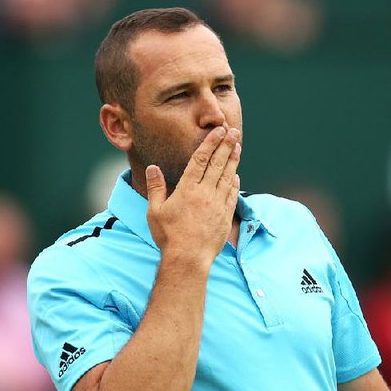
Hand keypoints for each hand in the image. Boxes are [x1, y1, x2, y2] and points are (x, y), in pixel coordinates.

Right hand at [145, 127, 240, 266]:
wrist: (189, 258)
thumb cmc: (169, 236)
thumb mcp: (155, 211)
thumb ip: (156, 187)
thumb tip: (153, 168)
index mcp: (187, 189)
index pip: (201, 160)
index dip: (210, 144)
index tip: (218, 131)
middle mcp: (205, 194)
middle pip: (218, 164)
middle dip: (226, 146)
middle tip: (233, 132)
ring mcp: (217, 205)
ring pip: (227, 177)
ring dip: (233, 161)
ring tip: (237, 147)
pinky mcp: (225, 216)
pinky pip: (232, 195)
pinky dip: (234, 183)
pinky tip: (235, 175)